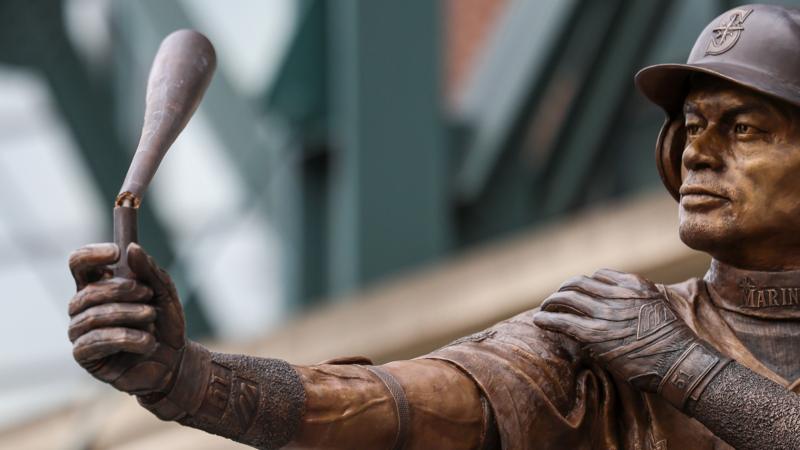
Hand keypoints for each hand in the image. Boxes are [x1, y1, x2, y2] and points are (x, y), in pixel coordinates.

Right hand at [68, 242, 185, 395]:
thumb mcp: (164, 293)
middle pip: (88, 291)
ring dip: (128, 314)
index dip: (92, 255)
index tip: (116, 253)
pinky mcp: (84, 356)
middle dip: (121, 290)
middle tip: (148, 294)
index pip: (79, 264)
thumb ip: (149, 271)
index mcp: (98, 286)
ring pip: (93, 316)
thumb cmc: (165, 324)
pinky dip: (124, 338)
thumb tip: (131, 248)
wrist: (175, 360)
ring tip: (151, 318)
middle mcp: (83, 308)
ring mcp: (81, 332)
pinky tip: (146, 341)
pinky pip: (94, 342)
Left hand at [533, 269, 728, 408]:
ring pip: (567, 298)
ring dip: (551, 302)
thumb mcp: (659, 306)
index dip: (585, 283)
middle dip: (564, 289)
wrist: (680, 362)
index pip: (600, 275)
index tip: (579, 290)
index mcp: (633, 284)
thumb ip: (637, 298)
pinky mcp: (594, 335)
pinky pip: (562, 321)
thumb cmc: (674, 341)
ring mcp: (604, 313)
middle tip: (556, 299)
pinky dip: (547, 319)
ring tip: (544, 309)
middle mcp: (616, 294)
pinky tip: (539, 321)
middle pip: (578, 283)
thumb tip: (616, 300)